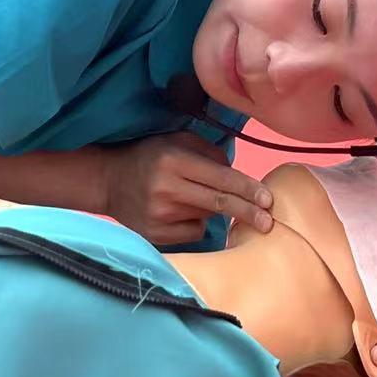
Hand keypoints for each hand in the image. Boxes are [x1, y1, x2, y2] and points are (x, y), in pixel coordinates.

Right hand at [104, 132, 273, 245]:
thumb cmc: (149, 157)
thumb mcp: (175, 141)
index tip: (267, 199)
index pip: (221, 178)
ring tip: (190, 198)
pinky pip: (193, 232)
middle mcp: (166, 188)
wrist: (108, 181)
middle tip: (268, 222)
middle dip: (248, 213)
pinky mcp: (155, 234)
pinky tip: (177, 212)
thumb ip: (208, 151)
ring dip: (212, 210)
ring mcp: (159, 214)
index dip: (247, 189)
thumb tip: (238, 176)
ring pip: (207, 217)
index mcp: (174, 160)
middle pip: (219, 203)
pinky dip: (194, 223)